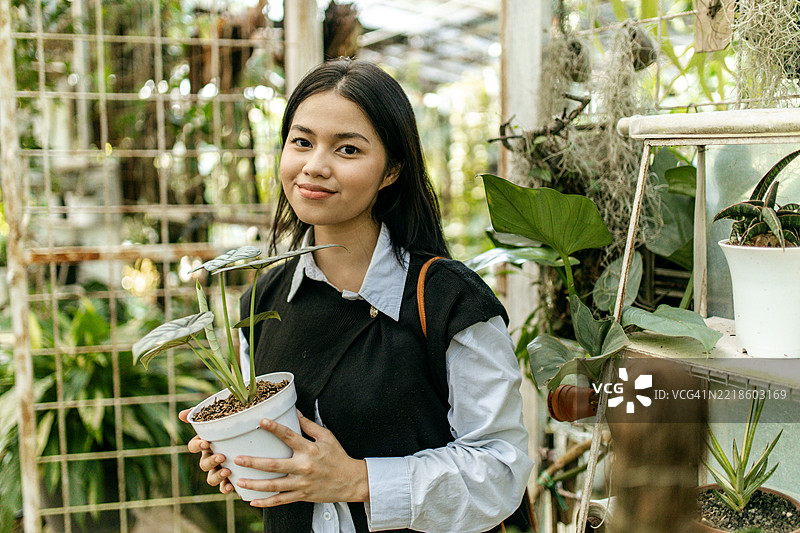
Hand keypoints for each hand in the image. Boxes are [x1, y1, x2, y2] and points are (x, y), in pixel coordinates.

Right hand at [178, 408, 234, 494]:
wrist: (253, 433)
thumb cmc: (235, 422)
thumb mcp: (223, 414)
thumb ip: (203, 413)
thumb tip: (181, 415)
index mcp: (206, 444)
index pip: (193, 446)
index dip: (197, 446)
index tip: (205, 443)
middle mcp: (210, 458)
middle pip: (203, 464)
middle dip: (211, 461)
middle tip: (222, 456)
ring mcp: (219, 469)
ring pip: (211, 478)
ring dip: (217, 476)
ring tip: (228, 471)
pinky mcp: (231, 478)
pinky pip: (224, 487)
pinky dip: (225, 488)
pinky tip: (232, 486)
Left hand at [235, 410, 369, 507]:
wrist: (351, 481)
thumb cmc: (338, 457)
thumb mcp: (327, 437)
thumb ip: (309, 425)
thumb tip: (295, 412)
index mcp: (309, 450)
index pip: (289, 437)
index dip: (275, 428)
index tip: (262, 421)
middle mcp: (304, 467)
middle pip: (274, 465)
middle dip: (254, 463)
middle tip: (238, 460)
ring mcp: (301, 484)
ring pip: (274, 486)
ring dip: (255, 484)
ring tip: (239, 481)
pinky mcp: (302, 496)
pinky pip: (281, 501)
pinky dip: (266, 503)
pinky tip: (253, 501)